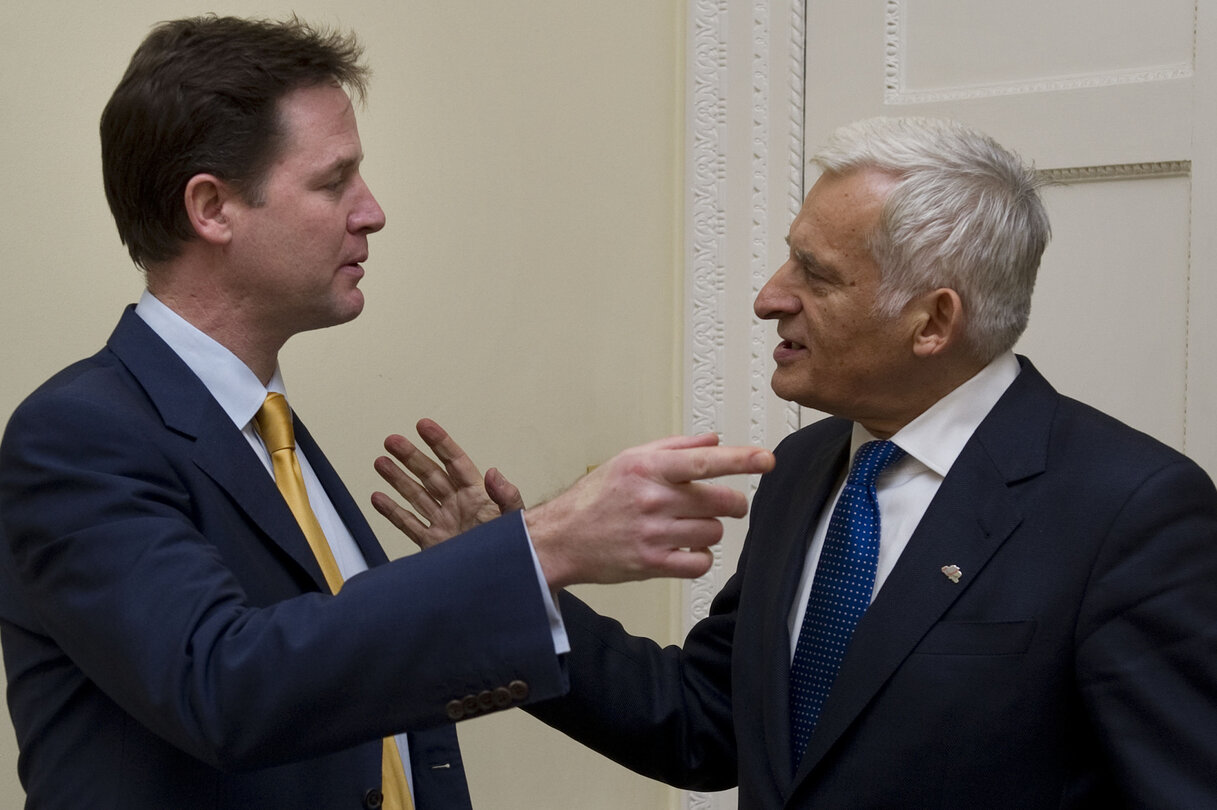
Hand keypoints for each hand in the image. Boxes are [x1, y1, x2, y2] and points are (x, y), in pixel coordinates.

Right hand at [372, 419, 523, 549]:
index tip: (423, 425)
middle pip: (430, 475)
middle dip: (410, 457)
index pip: (455, 462)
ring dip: (397, 479)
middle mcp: (458, 506)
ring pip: (416, 496)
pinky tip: (378, 498)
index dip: (439, 443)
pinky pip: (409, 524)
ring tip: (380, 462)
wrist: (501, 580)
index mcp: (477, 496)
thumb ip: (507, 497)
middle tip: (392, 441)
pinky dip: (392, 512)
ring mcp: (444, 524)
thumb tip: (493, 473)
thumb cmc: (515, 550)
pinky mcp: (433, 545)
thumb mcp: (515, 522)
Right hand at [524, 434, 774, 588]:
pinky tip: (685, 548)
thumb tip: (713, 440)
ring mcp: (653, 534)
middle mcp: (652, 499)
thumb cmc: (595, 497)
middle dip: (730, 503)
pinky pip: (700, 563)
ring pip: (713, 532)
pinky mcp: (652, 564)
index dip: (740, 460)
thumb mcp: (629, 460)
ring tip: (688, 526)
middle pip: (720, 501)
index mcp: (647, 469)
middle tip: (723, 503)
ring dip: (709, 529)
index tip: (766, 459)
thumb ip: (674, 448)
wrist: (561, 538)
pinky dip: (700, 557)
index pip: (704, 461)